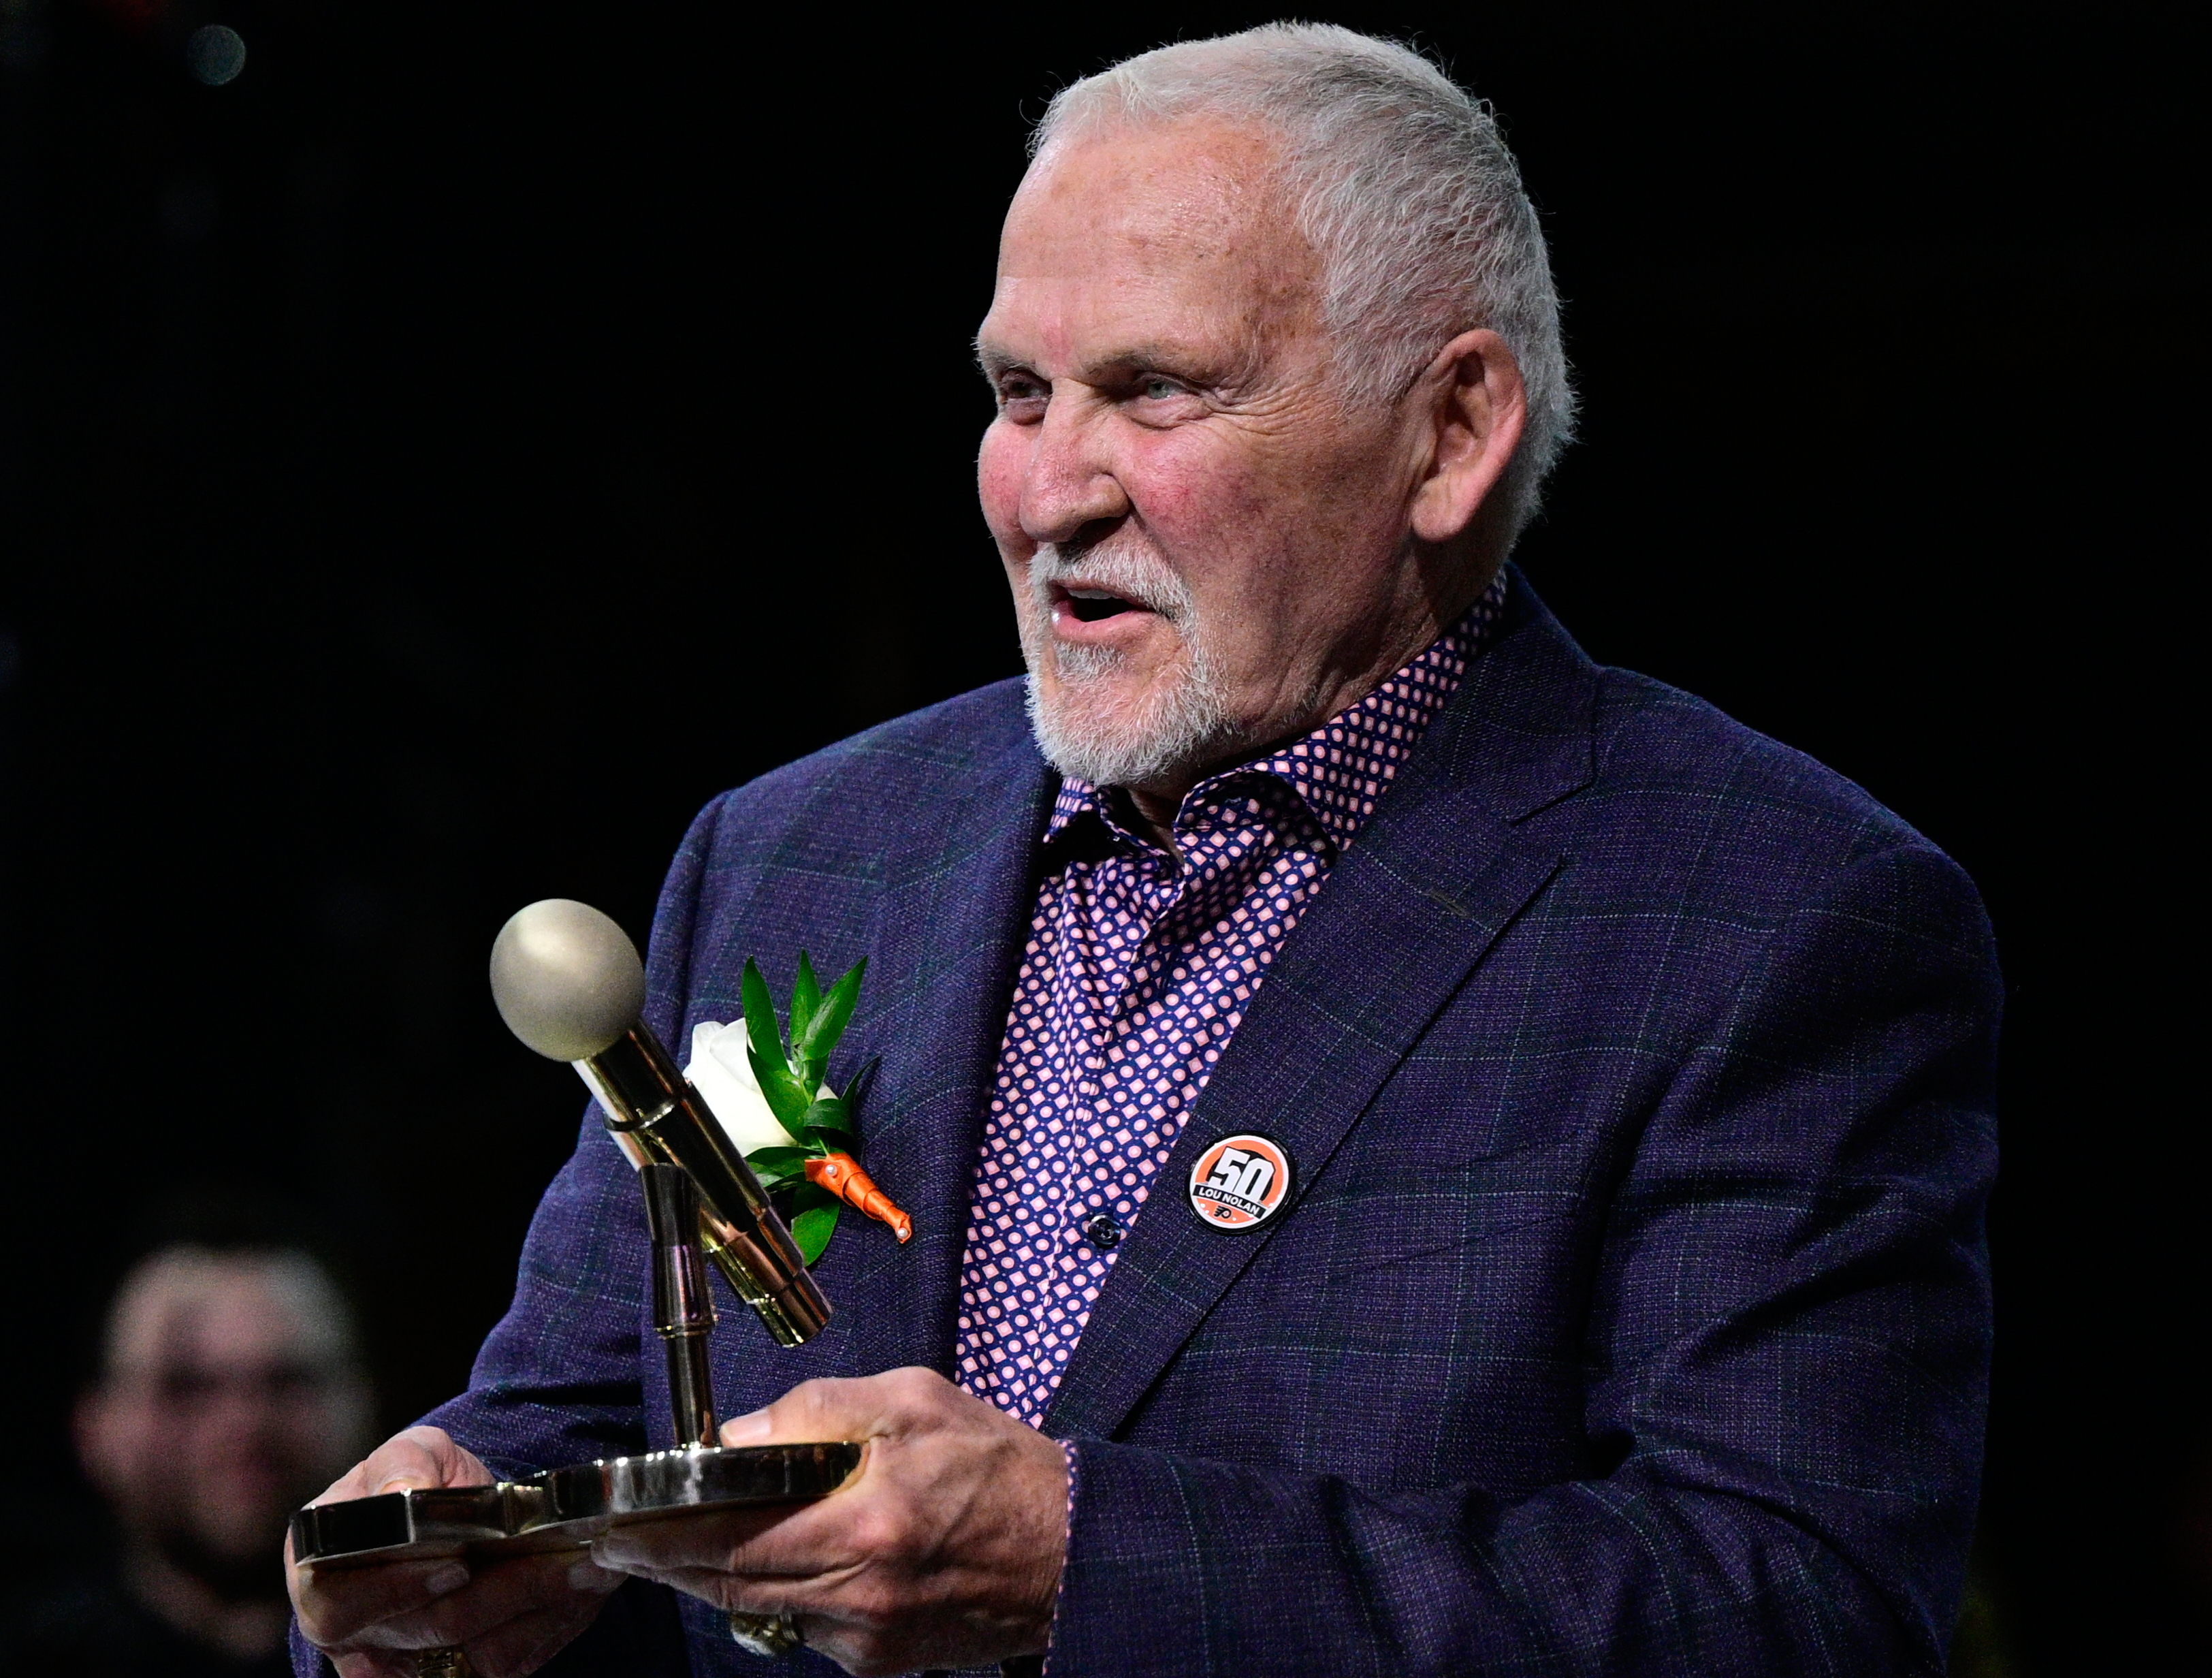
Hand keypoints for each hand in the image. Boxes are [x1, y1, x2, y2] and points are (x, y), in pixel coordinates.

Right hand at [288, 1426, 625, 1677]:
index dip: (398, 1590)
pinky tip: (583, 1587)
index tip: (456, 1563)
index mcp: (322, 1578)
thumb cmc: (417, 1480)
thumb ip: (402, 1464)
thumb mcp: (410, 1453)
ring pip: (475, 1657)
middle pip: (424, 1633)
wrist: (456, 1510)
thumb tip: (403, 1494)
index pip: (341, 1606)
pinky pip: (507, 1665)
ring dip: (536, 1609)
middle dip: (495, 1595)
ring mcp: (408, 1664)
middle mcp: (357, 1636)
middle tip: (551, 1559)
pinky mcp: (460, 1674)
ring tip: (585, 1566)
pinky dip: (550, 1625)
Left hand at [593, 1368, 1069, 1675]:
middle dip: (667, 1561)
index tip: (615, 1524)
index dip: (661, 1535)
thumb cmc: (994, 1465)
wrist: (1069, 1549)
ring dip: (715, 1578)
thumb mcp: (911, 1401)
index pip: (730, 1538)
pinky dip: (778, 1594)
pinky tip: (785, 1561)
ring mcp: (866, 1639)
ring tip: (683, 1544)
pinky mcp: (876, 1663)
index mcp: (866, 1523)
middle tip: (620, 1540)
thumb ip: (817, 1411)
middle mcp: (860, 1594)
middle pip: (728, 1585)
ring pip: (758, 1610)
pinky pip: (802, 1627)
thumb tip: (734, 1437)